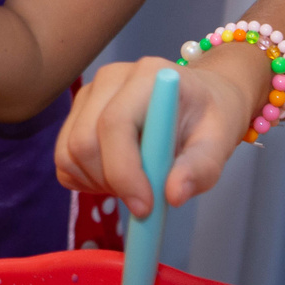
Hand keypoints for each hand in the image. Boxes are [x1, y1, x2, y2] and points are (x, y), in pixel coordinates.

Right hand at [55, 55, 260, 217]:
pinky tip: (117, 177)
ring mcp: (88, 95)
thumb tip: (173, 195)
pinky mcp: (76, 114)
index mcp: (148, 76)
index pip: (115, 123)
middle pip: (84, 142)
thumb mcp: (220, 144)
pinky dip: (86, 181)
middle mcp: (109, 79)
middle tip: (144, 202)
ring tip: (135, 185)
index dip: (123, 171)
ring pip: (69, 154)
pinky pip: (64, 160)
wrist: (199, 101)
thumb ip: (200, 168)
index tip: (145, 208)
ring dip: (98, 184)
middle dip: (111, 183)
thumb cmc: (210, 120)